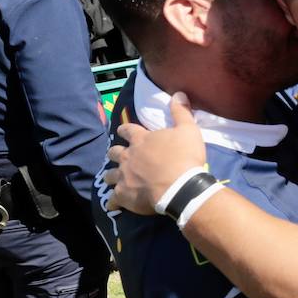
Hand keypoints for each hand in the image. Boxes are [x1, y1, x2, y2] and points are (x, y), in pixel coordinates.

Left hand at [103, 93, 206, 213]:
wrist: (179, 186)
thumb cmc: (184, 156)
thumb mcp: (188, 130)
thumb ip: (181, 112)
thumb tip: (178, 93)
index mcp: (141, 140)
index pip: (127, 130)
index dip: (125, 130)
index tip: (122, 131)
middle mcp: (127, 156)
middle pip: (113, 152)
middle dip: (114, 153)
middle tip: (118, 156)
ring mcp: (123, 176)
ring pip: (109, 175)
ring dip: (110, 176)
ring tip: (112, 179)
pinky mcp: (124, 195)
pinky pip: (113, 199)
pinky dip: (113, 201)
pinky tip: (113, 204)